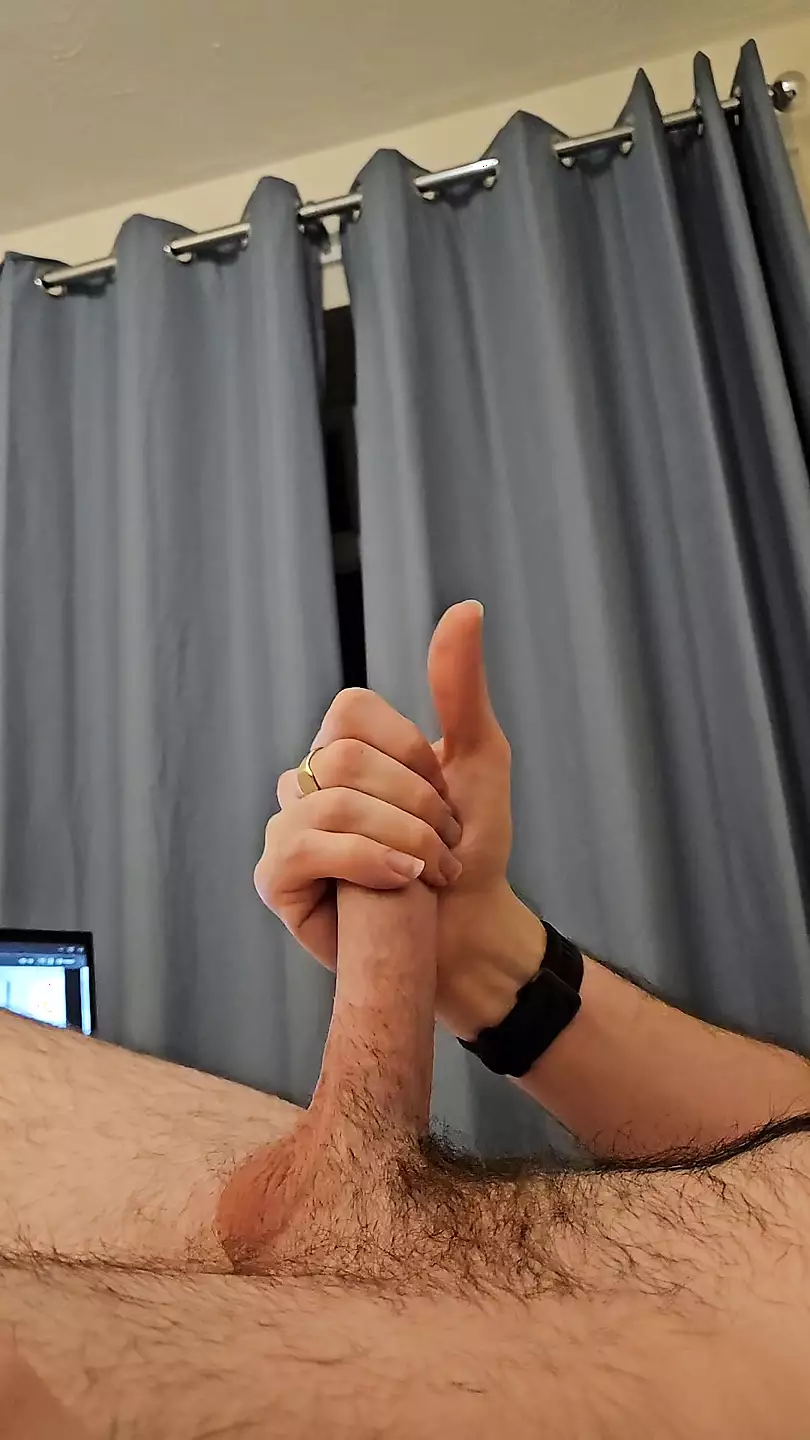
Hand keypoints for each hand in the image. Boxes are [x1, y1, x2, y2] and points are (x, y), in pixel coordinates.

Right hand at [255, 602, 545, 1036]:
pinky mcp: (276, 877)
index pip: (352, 711)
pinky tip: (400, 882)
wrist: (470, 929)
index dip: (409, 753)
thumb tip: (467, 606)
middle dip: (417, 806)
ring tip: (428, 871)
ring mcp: (287, 826)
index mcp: (346, 745)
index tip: (444, 794)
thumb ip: (461, 685)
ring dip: (402, 839)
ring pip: (330, 803)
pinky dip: (365, 861)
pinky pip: (301, 847)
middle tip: (443, 844)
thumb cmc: (472, 845)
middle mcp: (307, 780)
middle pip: (345, 758)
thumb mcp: (480, 757)